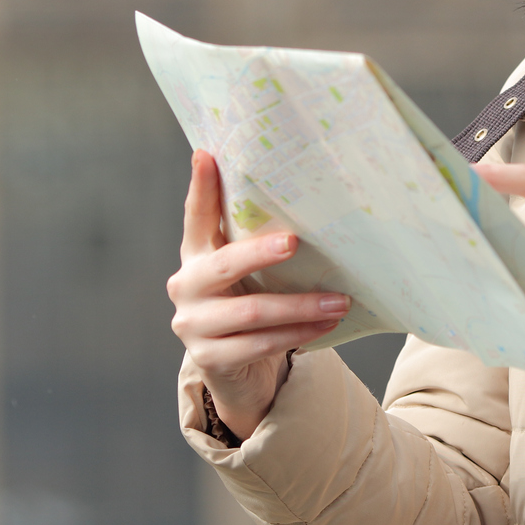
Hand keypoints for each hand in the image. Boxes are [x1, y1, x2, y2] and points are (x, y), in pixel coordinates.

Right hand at [168, 150, 350, 440]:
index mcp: (194, 254)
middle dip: (261, 253)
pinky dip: (298, 334)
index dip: (200, 186)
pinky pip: (261, 344)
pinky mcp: (209, 359)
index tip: (206, 155)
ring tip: (339, 301)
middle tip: (295, 241)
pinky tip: (325, 326)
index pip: (196, 216)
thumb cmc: (247, 304)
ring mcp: (193, 325)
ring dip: (301, 306)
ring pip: (252, 312)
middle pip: (224, 265)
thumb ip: (254, 239)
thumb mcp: (245, 270)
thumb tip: (303, 199)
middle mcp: (185, 286)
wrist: (234, 369)